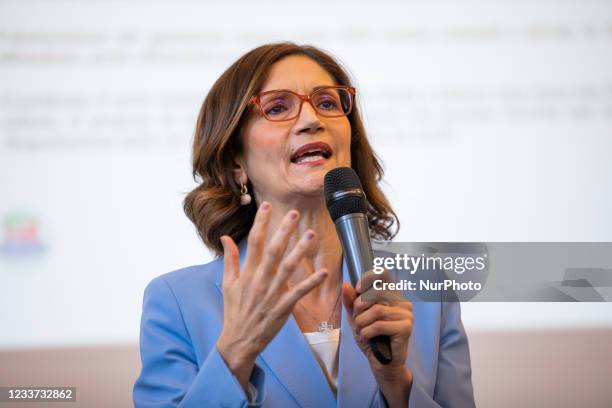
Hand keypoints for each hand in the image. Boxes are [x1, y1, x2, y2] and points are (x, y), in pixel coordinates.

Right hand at [216, 202, 327, 391]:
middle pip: (273, 250)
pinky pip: (299, 292)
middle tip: (293, 213)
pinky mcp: (282, 308)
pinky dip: (311, 282)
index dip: (261, 223)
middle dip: (283, 230)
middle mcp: (259, 280)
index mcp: (246, 273)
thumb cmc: (234, 311)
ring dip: (300, 250)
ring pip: (288, 268)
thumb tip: (226, 238)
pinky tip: (322, 271)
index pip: (254, 242)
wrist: (239, 340)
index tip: (267, 206)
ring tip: (310, 234)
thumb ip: (230, 259)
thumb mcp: (228, 284)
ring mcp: (271, 294)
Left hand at [342, 276, 413, 406]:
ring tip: (362, 332)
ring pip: (376, 311)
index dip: (366, 280)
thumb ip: (351, 302)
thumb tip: (346, 285)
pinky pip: (379, 325)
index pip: (382, 276)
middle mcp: (402, 302)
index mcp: (392, 296)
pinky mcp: (406, 327)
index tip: (356, 291)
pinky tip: (368, 338)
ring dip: (362, 323)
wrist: (381, 362)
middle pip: (375, 293)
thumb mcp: (356, 317)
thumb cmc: (371, 338)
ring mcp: (406, 314)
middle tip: (358, 322)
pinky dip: (367, 332)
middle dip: (359, 308)